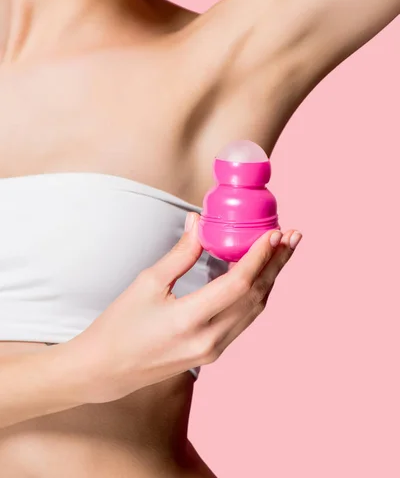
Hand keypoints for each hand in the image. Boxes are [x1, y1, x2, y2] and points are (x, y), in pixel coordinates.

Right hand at [69, 214, 301, 403]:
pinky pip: (244, 320)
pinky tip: (260, 275)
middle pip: (257, 297)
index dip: (260, 256)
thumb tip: (199, 222)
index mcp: (189, 321)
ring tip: (283, 252)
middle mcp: (209, 340)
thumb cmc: (120, 325)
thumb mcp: (147, 283)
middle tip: (293, 237)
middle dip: (277, 264)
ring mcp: (213, 350)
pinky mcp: (212, 353)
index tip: (275, 233)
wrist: (107, 369)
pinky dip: (256, 294)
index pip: (239, 285)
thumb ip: (181, 253)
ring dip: (271, 279)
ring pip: (255, 310)